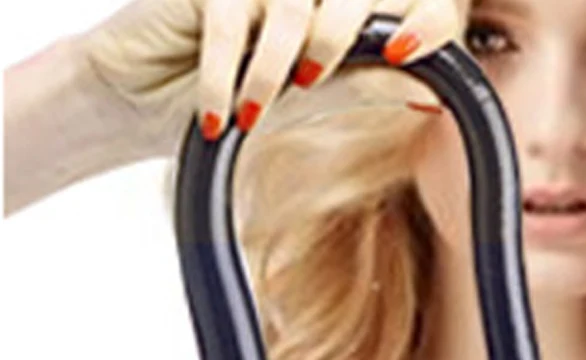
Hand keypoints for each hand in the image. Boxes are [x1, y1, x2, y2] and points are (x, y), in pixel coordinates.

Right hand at [73, 0, 460, 157]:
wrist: (148, 101)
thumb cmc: (238, 94)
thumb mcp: (313, 95)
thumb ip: (369, 84)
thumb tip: (434, 94)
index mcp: (333, 3)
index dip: (420, 14)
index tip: (408, 53)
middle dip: (338, 39)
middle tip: (308, 84)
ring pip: (289, 10)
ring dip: (270, 72)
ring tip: (252, 113)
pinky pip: (230, 28)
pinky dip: (224, 80)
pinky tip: (217, 119)